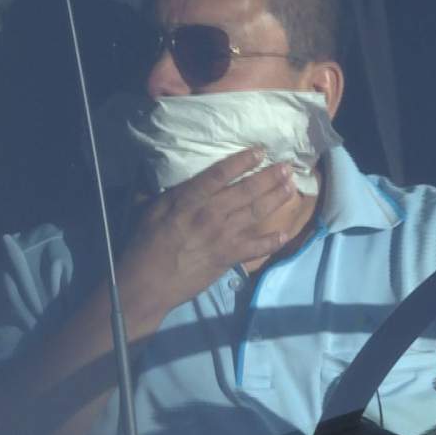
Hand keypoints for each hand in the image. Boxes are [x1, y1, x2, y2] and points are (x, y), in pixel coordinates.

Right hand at [117, 147, 297, 318]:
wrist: (148, 283)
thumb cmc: (144, 244)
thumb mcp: (149, 209)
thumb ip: (167, 191)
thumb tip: (165, 171)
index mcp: (189, 199)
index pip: (220, 174)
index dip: (242, 161)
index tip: (260, 151)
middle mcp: (210, 214)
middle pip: (246, 191)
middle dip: (269, 177)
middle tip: (287, 167)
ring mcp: (222, 236)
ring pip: (255, 213)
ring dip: (276, 199)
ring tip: (291, 188)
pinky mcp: (228, 257)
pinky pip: (256, 247)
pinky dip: (272, 241)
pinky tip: (285, 232)